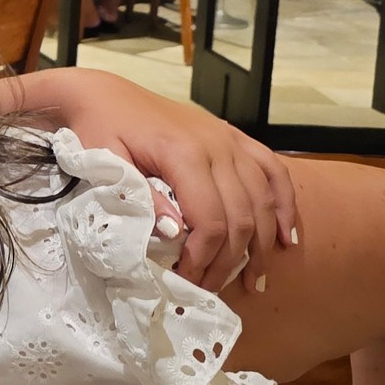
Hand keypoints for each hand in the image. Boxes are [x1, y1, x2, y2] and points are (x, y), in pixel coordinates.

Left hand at [57, 71, 298, 290]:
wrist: (106, 95)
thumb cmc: (100, 131)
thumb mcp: (107, 166)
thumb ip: (142, 198)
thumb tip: (174, 233)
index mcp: (183, 154)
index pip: (210, 219)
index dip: (204, 257)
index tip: (188, 280)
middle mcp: (216, 145)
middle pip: (241, 216)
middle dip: (229, 260)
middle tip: (213, 289)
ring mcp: (229, 140)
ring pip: (262, 198)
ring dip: (261, 243)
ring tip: (254, 280)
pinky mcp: (234, 137)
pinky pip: (273, 170)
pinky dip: (284, 205)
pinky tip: (285, 237)